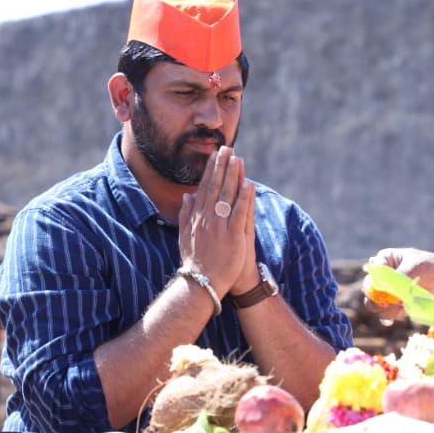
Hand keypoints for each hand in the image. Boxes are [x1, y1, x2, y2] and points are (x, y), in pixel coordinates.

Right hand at [178, 147, 256, 295]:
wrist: (201, 284)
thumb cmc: (195, 262)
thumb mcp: (185, 236)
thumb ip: (186, 215)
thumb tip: (187, 196)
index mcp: (197, 218)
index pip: (204, 188)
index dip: (211, 170)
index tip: (216, 156)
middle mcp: (207, 219)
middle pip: (215, 187)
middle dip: (222, 166)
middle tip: (227, 148)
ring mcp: (220, 227)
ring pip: (227, 196)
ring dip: (233, 176)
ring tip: (237, 159)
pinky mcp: (234, 237)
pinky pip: (239, 213)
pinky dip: (244, 198)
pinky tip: (248, 184)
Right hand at [363, 248, 433, 322]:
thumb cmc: (432, 266)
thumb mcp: (415, 265)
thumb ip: (399, 275)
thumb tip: (383, 288)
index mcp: (385, 261)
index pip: (371, 273)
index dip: (371, 282)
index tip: (377, 289)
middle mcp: (384, 278)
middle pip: (369, 291)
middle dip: (376, 298)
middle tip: (386, 301)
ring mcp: (390, 294)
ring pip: (376, 305)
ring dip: (383, 308)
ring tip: (398, 306)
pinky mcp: (397, 307)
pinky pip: (386, 314)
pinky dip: (387, 318)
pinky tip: (391, 320)